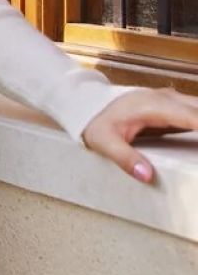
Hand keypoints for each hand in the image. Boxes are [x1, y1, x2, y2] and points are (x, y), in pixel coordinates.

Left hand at [80, 85, 197, 181]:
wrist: (88, 105)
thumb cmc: (96, 123)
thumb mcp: (103, 142)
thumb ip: (125, 159)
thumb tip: (147, 176)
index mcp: (154, 106)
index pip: (193, 116)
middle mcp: (167, 99)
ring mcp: (172, 100)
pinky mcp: (173, 106)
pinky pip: (197, 113)